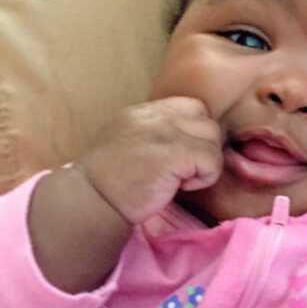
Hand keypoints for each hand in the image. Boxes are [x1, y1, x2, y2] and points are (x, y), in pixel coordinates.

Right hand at [77, 96, 223, 223]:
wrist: (92, 200)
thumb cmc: (110, 182)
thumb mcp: (128, 142)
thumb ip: (156, 133)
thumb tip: (191, 138)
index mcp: (144, 112)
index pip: (192, 107)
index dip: (197, 132)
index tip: (184, 156)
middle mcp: (155, 116)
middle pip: (208, 122)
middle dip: (205, 149)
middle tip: (186, 170)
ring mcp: (165, 132)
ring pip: (213, 140)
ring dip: (206, 164)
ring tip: (182, 179)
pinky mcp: (175, 154)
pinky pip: (212, 160)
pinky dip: (205, 178)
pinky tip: (182, 187)